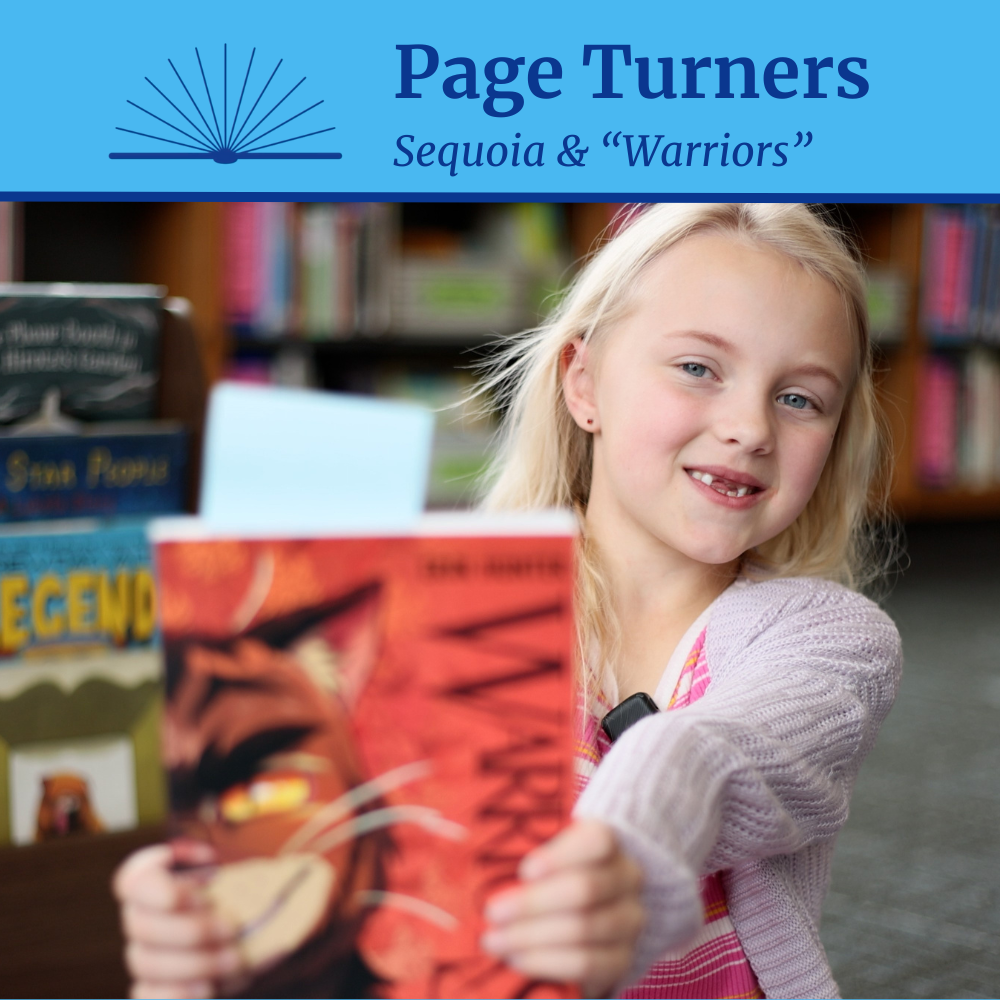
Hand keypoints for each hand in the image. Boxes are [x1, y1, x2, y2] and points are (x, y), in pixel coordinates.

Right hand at [112, 842, 244, 999]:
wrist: (252, 924)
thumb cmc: (240, 886)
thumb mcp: (239, 862)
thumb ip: (223, 845)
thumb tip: (211, 847)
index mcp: (151, 880)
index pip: (132, 882)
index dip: (163, 887)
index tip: (210, 880)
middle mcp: (139, 917)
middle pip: (142, 927)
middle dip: (192, 929)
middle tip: (233, 927)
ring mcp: (144, 955)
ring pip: (148, 965)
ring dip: (195, 963)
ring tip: (235, 959)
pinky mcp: (154, 988)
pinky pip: (150, 996)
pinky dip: (178, 994)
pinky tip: (209, 988)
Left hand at [480, 820, 644, 997]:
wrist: (586, 911)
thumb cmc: (551, 872)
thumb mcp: (542, 851)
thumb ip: (517, 847)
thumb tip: (467, 844)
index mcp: (609, 842)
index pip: (598, 841)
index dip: (561, 856)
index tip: (524, 872)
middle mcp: (628, 878)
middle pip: (584, 889)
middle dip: (533, 903)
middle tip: (492, 913)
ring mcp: (629, 920)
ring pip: (583, 929)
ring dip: (532, 937)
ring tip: (495, 941)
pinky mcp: (622, 958)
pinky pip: (586, 963)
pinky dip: (546, 962)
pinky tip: (517, 958)